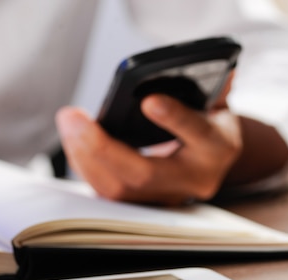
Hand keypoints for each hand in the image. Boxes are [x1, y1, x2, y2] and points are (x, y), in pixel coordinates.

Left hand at [56, 95, 243, 204]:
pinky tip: (71, 138)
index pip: (199, 134)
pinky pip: (105, 190)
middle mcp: (194, 179)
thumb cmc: (207, 118)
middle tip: (73, 116)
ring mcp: (165, 197)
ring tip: (68, 121)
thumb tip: (207, 69)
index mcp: (219, 147)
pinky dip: (84, 163)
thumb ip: (210, 82)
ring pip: (118, 188)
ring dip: (84, 155)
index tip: (149, 101)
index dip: (175, 119)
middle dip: (102, 147)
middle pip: (143, 174)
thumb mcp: (214, 97)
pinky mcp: (141, 202)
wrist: (208, 158)